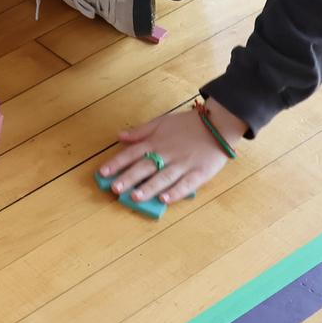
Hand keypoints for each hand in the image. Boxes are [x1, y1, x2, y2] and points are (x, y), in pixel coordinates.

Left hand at [100, 101, 245, 203]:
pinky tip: (165, 200)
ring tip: (135, 197)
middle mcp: (167, 154)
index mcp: (156, 142)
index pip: (132, 153)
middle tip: (115, 188)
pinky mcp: (199, 173)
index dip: (116, 163)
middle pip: (145, 167)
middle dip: (129, 178)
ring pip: (163, 177)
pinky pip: (186, 184)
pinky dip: (175, 192)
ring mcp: (183, 164)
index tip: (102, 173)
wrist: (219, 123)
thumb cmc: (188, 125)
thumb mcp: (162, 122)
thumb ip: (141, 131)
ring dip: (149, 188)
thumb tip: (120, 136)